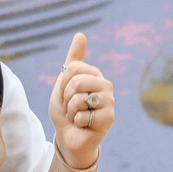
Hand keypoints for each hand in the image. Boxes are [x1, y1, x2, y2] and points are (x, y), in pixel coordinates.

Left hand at [49, 32, 115, 169]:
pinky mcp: (109, 117)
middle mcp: (106, 85)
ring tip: (78, 116)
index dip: (63, 83)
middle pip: (75, 82)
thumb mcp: (64, 83)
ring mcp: (110, 101)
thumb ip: (73, 60)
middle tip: (72, 107)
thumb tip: (81, 34)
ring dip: (71, 111)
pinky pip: (82, 115)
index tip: (67, 93)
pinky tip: (84, 125)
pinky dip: (77, 122)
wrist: (70, 137)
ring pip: (78, 98)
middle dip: (66, 98)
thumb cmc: (67, 110)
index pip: (72, 68)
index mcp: (95, 74)